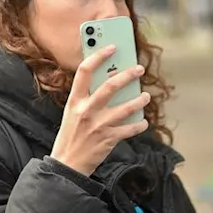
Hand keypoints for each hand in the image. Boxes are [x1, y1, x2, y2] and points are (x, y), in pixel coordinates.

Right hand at [50, 44, 149, 176]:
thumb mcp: (72, 114)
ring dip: (139, 100)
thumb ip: (87, 99)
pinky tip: (143, 122)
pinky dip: (139, 124)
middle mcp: (86, 110)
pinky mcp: (108, 139)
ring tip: (146, 96)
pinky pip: (130, 129)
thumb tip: (111, 82)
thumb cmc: (70, 136)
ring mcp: (98, 125)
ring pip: (126, 107)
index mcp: (74, 101)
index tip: (112, 47)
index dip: (99, 55)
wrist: (66, 165)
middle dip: (128, 75)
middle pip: (110, 85)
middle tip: (139, 69)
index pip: (85, 71)